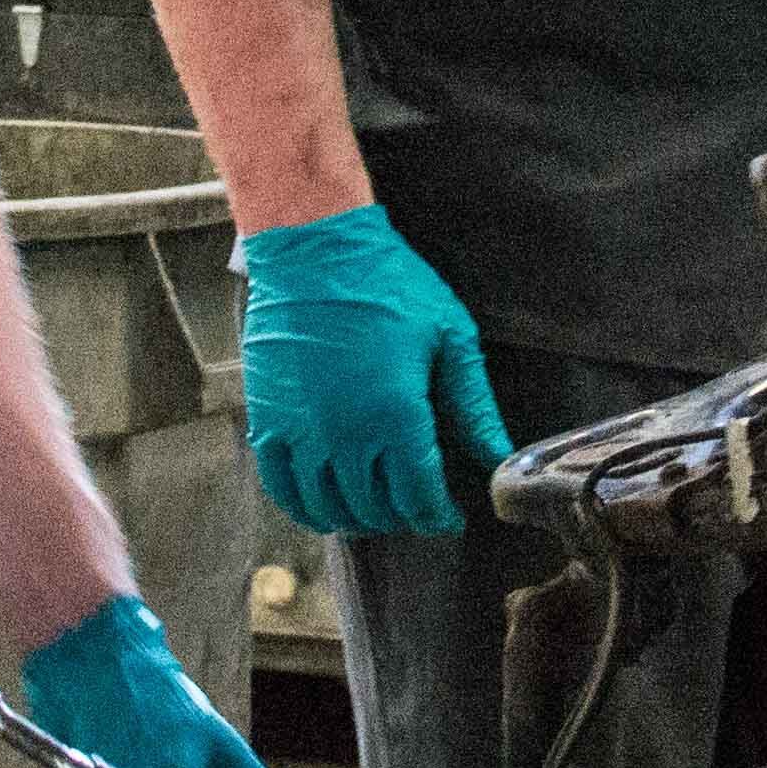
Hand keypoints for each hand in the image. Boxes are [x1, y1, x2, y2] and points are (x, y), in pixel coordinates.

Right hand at [239, 204, 512, 536]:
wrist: (315, 250)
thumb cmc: (389, 284)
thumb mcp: (448, 336)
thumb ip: (473, 405)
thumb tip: (499, 456)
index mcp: (396, 416)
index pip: (420, 497)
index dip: (439, 516)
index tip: (450, 515)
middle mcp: (345, 436)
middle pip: (376, 508)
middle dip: (404, 516)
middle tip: (418, 505)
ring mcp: (301, 433)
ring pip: (330, 506)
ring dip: (359, 517)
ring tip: (378, 507)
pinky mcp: (267, 422)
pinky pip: (282, 488)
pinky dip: (305, 508)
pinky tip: (325, 508)